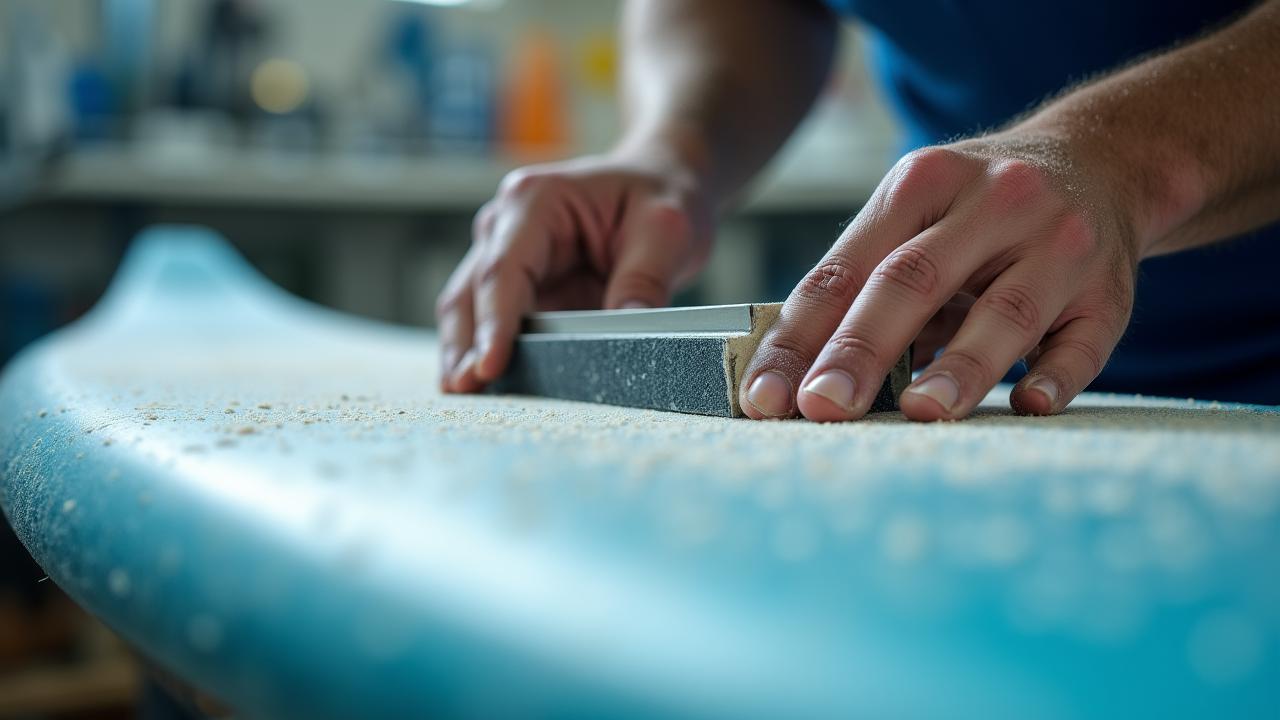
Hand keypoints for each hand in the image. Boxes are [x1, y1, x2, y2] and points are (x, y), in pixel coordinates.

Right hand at [436, 150, 713, 391]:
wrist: (659, 184)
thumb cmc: (658, 195)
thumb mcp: (666, 230)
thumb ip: (645, 280)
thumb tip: (629, 330)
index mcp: (535, 201)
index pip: (503, 269)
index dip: (494, 321)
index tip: (489, 365)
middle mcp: (505, 227)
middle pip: (471, 294)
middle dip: (464, 346)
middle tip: (468, 392)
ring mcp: (505, 258)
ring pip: (468, 313)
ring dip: (464, 356)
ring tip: (467, 401)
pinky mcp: (518, 290)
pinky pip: (492, 326)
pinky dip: (485, 356)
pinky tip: (486, 392)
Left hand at [739, 131, 1140, 420]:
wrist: (1102, 159)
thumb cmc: (978, 207)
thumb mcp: (916, 212)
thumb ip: (862, 282)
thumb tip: (794, 373)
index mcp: (920, 183)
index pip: (845, 269)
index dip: (800, 336)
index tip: (764, 395)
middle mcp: (992, 203)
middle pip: (914, 281)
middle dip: (861, 349)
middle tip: (822, 406)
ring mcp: (1057, 244)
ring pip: (1004, 313)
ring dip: (960, 367)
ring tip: (918, 413)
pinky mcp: (1109, 290)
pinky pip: (1084, 340)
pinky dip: (1055, 375)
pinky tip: (1026, 405)